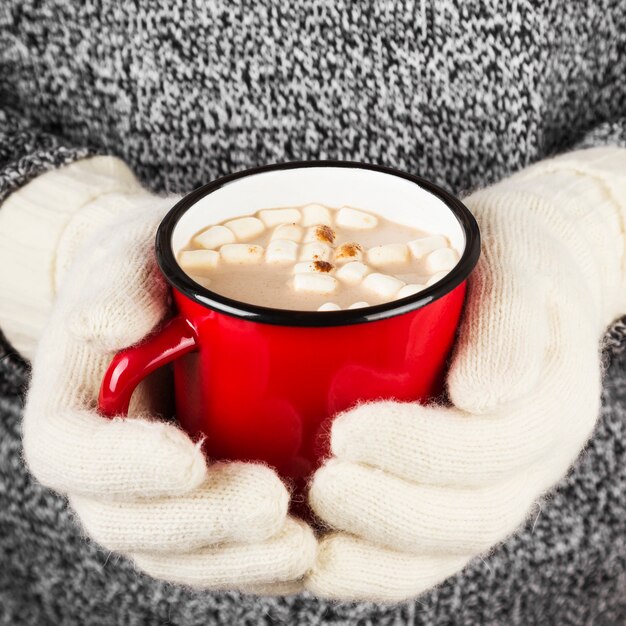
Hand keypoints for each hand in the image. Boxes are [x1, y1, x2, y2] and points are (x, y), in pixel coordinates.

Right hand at [23, 199, 315, 590]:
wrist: (182, 293)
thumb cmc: (157, 270)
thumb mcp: (135, 251)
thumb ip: (117, 280)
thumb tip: (105, 324)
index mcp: (77, 404)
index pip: (72, 453)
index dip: (120, 469)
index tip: (186, 459)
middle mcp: (113, 462)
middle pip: (132, 522)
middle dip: (200, 523)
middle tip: (268, 504)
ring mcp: (163, 489)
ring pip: (182, 551)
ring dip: (238, 559)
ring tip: (303, 546)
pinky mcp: (210, 496)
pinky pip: (226, 548)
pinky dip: (264, 561)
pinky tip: (315, 549)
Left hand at [305, 147, 625, 601]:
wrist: (520, 279)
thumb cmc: (508, 264)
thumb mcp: (517, 266)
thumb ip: (509, 324)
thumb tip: (480, 398)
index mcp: (549, 404)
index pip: (491, 447)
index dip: (418, 451)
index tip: (346, 432)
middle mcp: (526, 460)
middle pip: (468, 516)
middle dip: (389, 512)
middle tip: (321, 486)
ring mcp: (492, 483)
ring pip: (442, 550)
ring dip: (375, 556)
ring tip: (311, 540)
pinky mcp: (453, 492)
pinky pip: (420, 554)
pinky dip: (368, 567)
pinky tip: (316, 559)